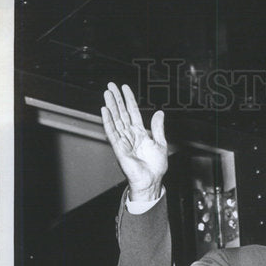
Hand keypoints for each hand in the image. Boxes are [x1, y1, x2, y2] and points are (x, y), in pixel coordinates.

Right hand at [101, 82, 167, 200]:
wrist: (151, 180)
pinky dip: (108, 121)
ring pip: (116, 119)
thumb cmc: (155, 167)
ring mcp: (124, 140)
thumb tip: (160, 113)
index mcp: (140, 134)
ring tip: (107, 93)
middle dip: (117, 99)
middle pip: (122, 113)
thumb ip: (158, 127)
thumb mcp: (160, 143)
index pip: (133, 112)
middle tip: (111, 85)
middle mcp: (130, 135)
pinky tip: (105, 110)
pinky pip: (112, 132)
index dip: (129, 100)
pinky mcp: (119, 148)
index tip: (125, 88)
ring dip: (111, 106)